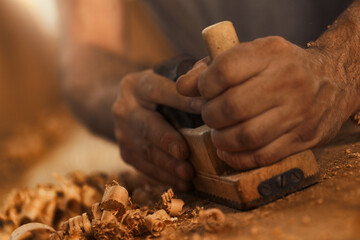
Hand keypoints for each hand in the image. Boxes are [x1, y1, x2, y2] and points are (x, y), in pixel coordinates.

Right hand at [112, 69, 202, 189]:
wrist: (126, 107)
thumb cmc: (157, 92)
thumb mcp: (165, 77)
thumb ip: (187, 76)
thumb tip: (210, 77)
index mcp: (136, 85)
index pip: (158, 90)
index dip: (181, 100)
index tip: (205, 108)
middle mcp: (125, 108)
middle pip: (145, 126)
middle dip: (165, 140)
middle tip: (183, 152)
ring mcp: (123, 133)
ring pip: (145, 151)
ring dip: (167, 165)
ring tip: (188, 174)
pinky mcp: (126, 153)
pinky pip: (144, 167)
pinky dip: (164, 176)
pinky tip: (182, 183)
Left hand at [177, 36, 359, 169]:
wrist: (334, 80)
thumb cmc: (280, 67)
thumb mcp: (251, 54)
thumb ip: (211, 67)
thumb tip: (182, 88)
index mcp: (271, 53)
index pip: (224, 71)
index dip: (204, 85)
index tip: (203, 91)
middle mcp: (287, 81)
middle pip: (232, 108)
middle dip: (210, 116)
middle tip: (210, 115)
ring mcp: (298, 112)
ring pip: (245, 136)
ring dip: (221, 139)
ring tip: (218, 133)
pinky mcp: (303, 137)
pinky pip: (262, 156)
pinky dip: (237, 158)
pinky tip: (228, 150)